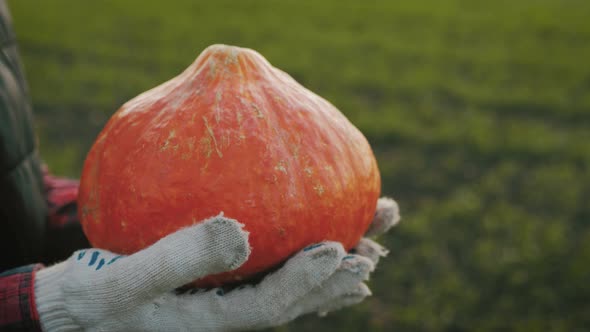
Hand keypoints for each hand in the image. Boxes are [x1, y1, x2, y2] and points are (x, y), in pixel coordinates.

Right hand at [34, 198, 399, 330]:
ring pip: (290, 283)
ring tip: (372, 237)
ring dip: (333, 262)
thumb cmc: (89, 300)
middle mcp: (229, 314)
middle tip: (379, 242)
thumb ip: (176, 260)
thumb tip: (239, 231)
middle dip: (341, 271)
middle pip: (296, 297)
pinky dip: (300, 257)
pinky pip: (269, 271)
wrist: (75, 310)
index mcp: (211, 321)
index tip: (341, 248)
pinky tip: (322, 236)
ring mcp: (226, 299)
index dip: (308, 280)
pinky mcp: (219, 284)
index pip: (272, 305)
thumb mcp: (119, 281)